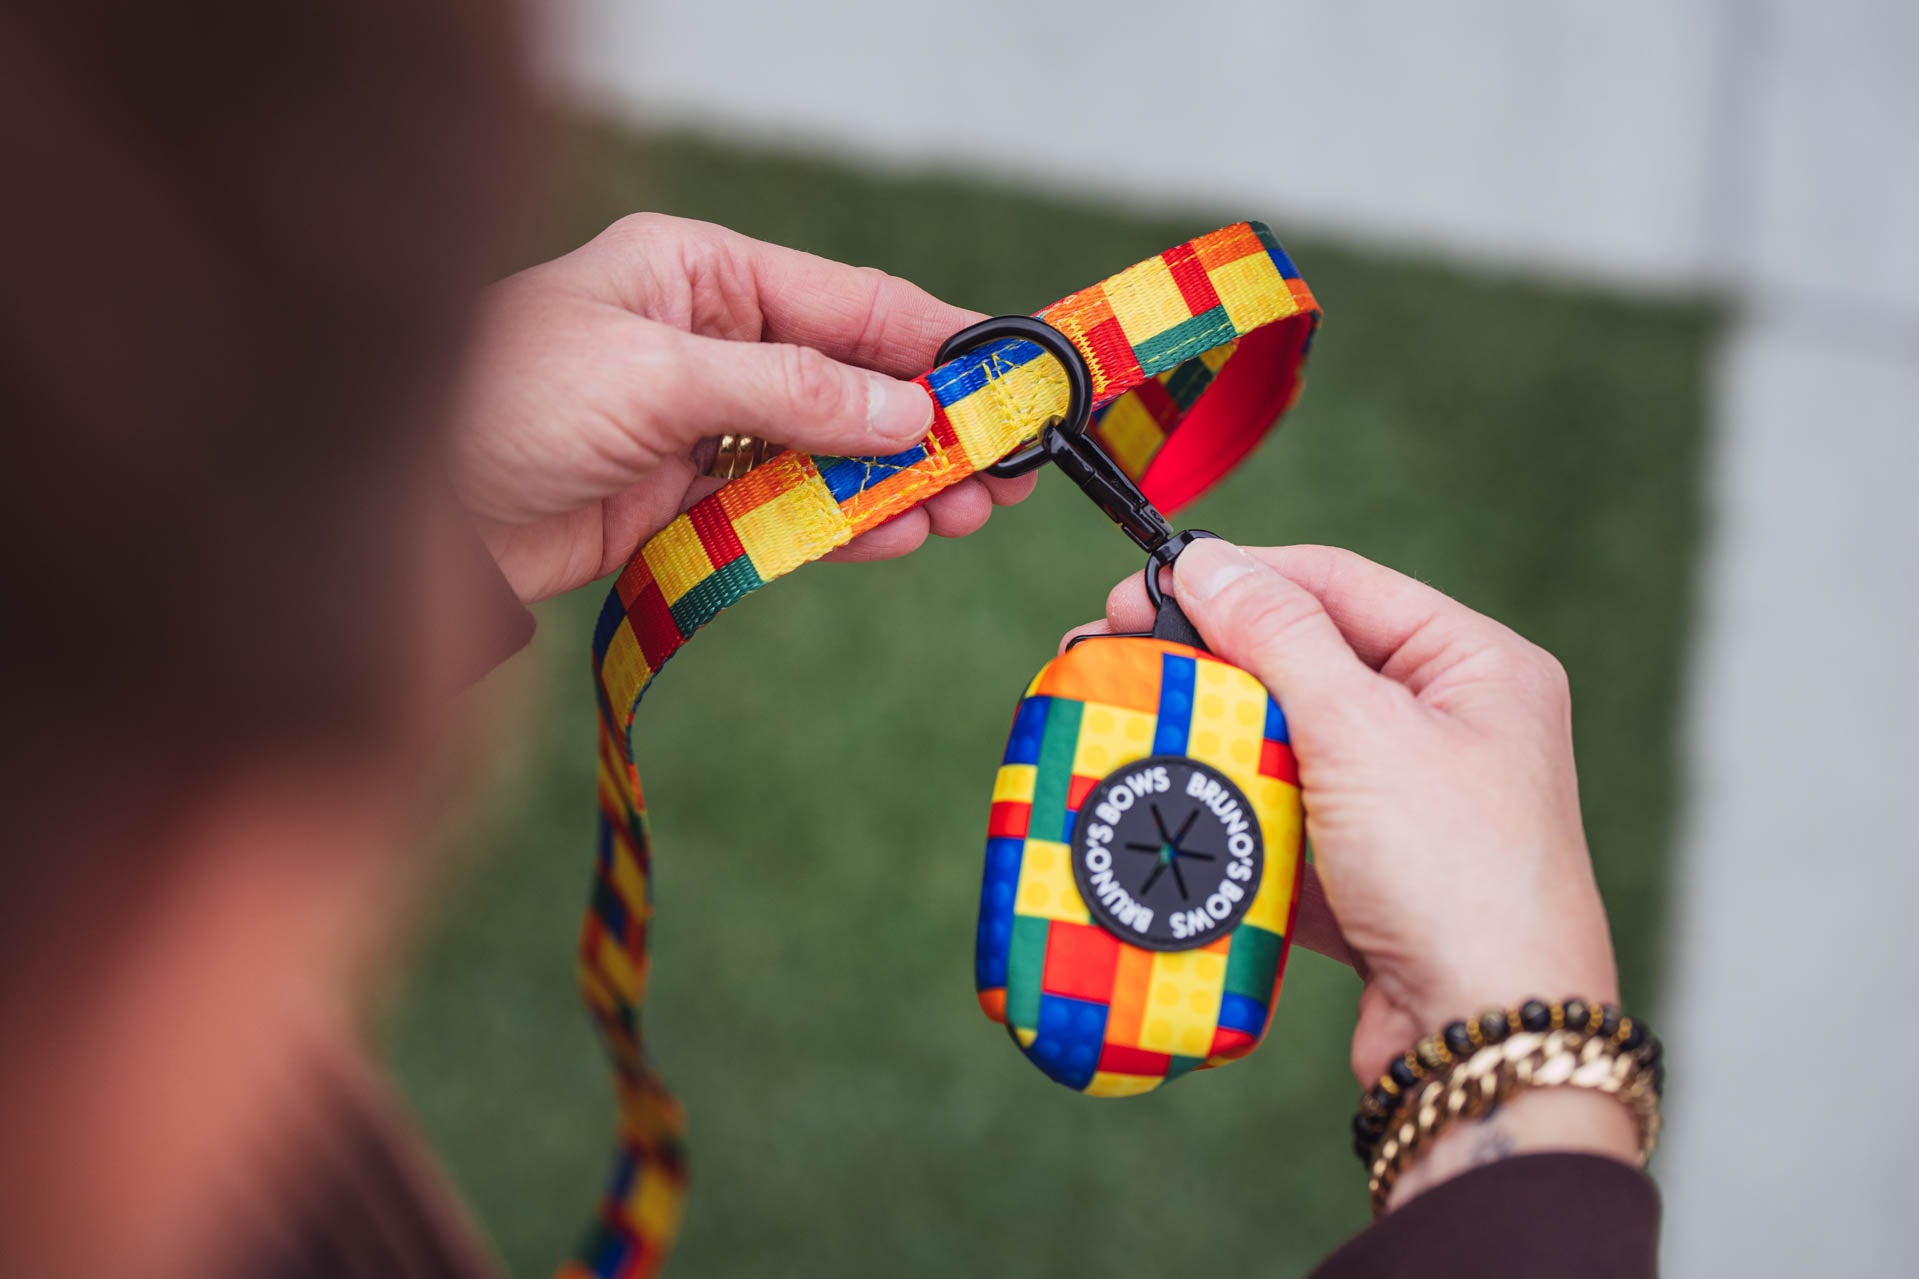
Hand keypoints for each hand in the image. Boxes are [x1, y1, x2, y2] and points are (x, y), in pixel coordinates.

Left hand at [450, 214, 1036, 601]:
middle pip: (849, 379)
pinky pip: (782, 508)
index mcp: (698, 271)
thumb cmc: (505, 402)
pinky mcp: (681, 500)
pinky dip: (838, 524)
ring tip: (965, 516)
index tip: (1011, 382)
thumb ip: (792, 392)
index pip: (847, 300)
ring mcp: (698, 423)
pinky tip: (893, 537)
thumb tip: (909, 413)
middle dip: (928, 426)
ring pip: (824, 451)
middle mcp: (707, 338)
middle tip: (1003, 473)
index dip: (935, 342)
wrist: (404, 514)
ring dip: (895, 484)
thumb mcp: (658, 378)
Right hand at [1080, 541, 1634, 1200]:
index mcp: (1476, 666)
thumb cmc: (1453, 872)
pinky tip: (1173, 808)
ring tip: (1130, 729)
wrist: (1485, 1042)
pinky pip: (1285, 821)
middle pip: (1306, 662)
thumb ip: (1279, 635)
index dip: (1237, 577)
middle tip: (1115, 655)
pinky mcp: (1372, 874)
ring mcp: (1410, 804)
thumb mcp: (1360, 730)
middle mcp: (1452, 725)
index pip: (1337, 583)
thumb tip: (1206, 561)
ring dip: (1213, 741)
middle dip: (1211, 661)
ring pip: (1287, 745)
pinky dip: (1233, 815)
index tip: (1141, 586)